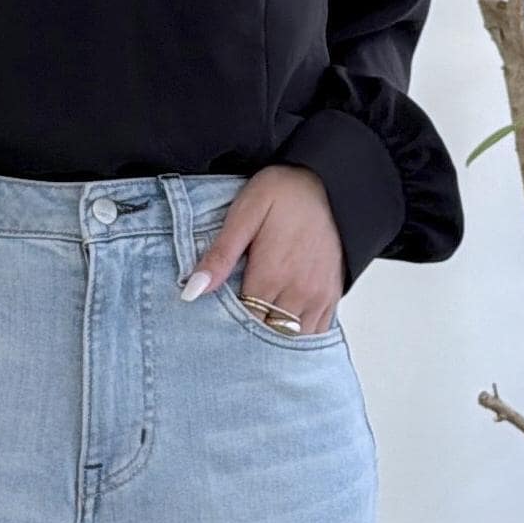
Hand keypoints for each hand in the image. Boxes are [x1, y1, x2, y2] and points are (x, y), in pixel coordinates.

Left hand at [181, 165, 343, 332]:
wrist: (330, 182)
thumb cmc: (282, 193)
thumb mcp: (243, 214)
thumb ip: (219, 256)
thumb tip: (191, 292)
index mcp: (271, 275)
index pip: (243, 325)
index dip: (225, 330)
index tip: (211, 326)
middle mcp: (298, 292)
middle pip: (267, 337)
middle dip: (247, 339)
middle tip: (228, 332)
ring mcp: (318, 296)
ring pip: (292, 341)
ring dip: (272, 340)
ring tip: (253, 332)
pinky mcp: (332, 296)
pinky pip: (315, 333)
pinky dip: (296, 337)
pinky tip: (279, 328)